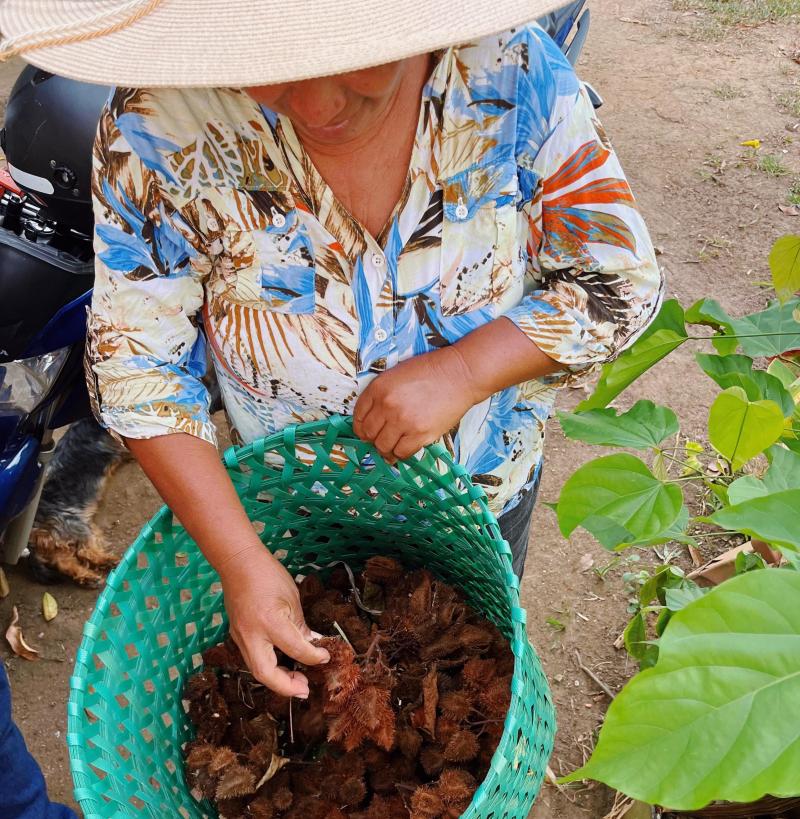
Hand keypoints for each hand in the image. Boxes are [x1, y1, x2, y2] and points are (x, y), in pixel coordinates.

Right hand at [218, 546, 329, 696]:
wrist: (238, 562)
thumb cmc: (268, 574)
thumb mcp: (292, 598)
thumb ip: (301, 625)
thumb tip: (313, 644)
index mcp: (270, 621)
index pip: (295, 649)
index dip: (313, 657)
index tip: (325, 657)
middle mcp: (252, 634)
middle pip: (265, 673)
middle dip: (286, 686)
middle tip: (304, 689)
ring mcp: (240, 637)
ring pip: (257, 669)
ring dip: (277, 679)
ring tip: (297, 679)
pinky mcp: (237, 636)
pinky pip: (253, 658)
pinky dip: (269, 666)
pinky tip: (283, 665)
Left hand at [353, 345, 479, 462]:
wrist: (460, 374)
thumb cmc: (430, 372)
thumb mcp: (397, 374)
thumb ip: (381, 394)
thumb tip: (373, 419)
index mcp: (379, 388)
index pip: (358, 416)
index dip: (361, 428)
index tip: (366, 432)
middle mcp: (387, 405)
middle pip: (368, 434)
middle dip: (373, 439)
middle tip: (381, 439)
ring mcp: (403, 421)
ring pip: (383, 447)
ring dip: (386, 449)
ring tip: (394, 445)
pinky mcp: (421, 434)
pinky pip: (402, 453)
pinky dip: (401, 453)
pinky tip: (405, 447)